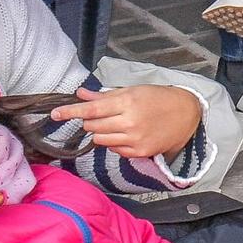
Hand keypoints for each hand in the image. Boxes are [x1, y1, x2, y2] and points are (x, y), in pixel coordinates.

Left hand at [49, 83, 204, 159]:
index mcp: (127, 102)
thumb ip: (105, 95)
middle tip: (100, 115)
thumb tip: (80, 94)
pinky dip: (114, 143)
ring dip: (101, 132)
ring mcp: (134, 139)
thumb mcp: (133, 90)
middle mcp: (129, 122)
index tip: (54, 114)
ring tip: (116, 124)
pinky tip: (126, 134)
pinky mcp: (139, 152)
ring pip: (100, 140)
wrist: (187, 115)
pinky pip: (114, 150)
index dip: (70, 111)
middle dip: (90, 121)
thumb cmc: (159, 98)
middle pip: (92, 126)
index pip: (91, 109)